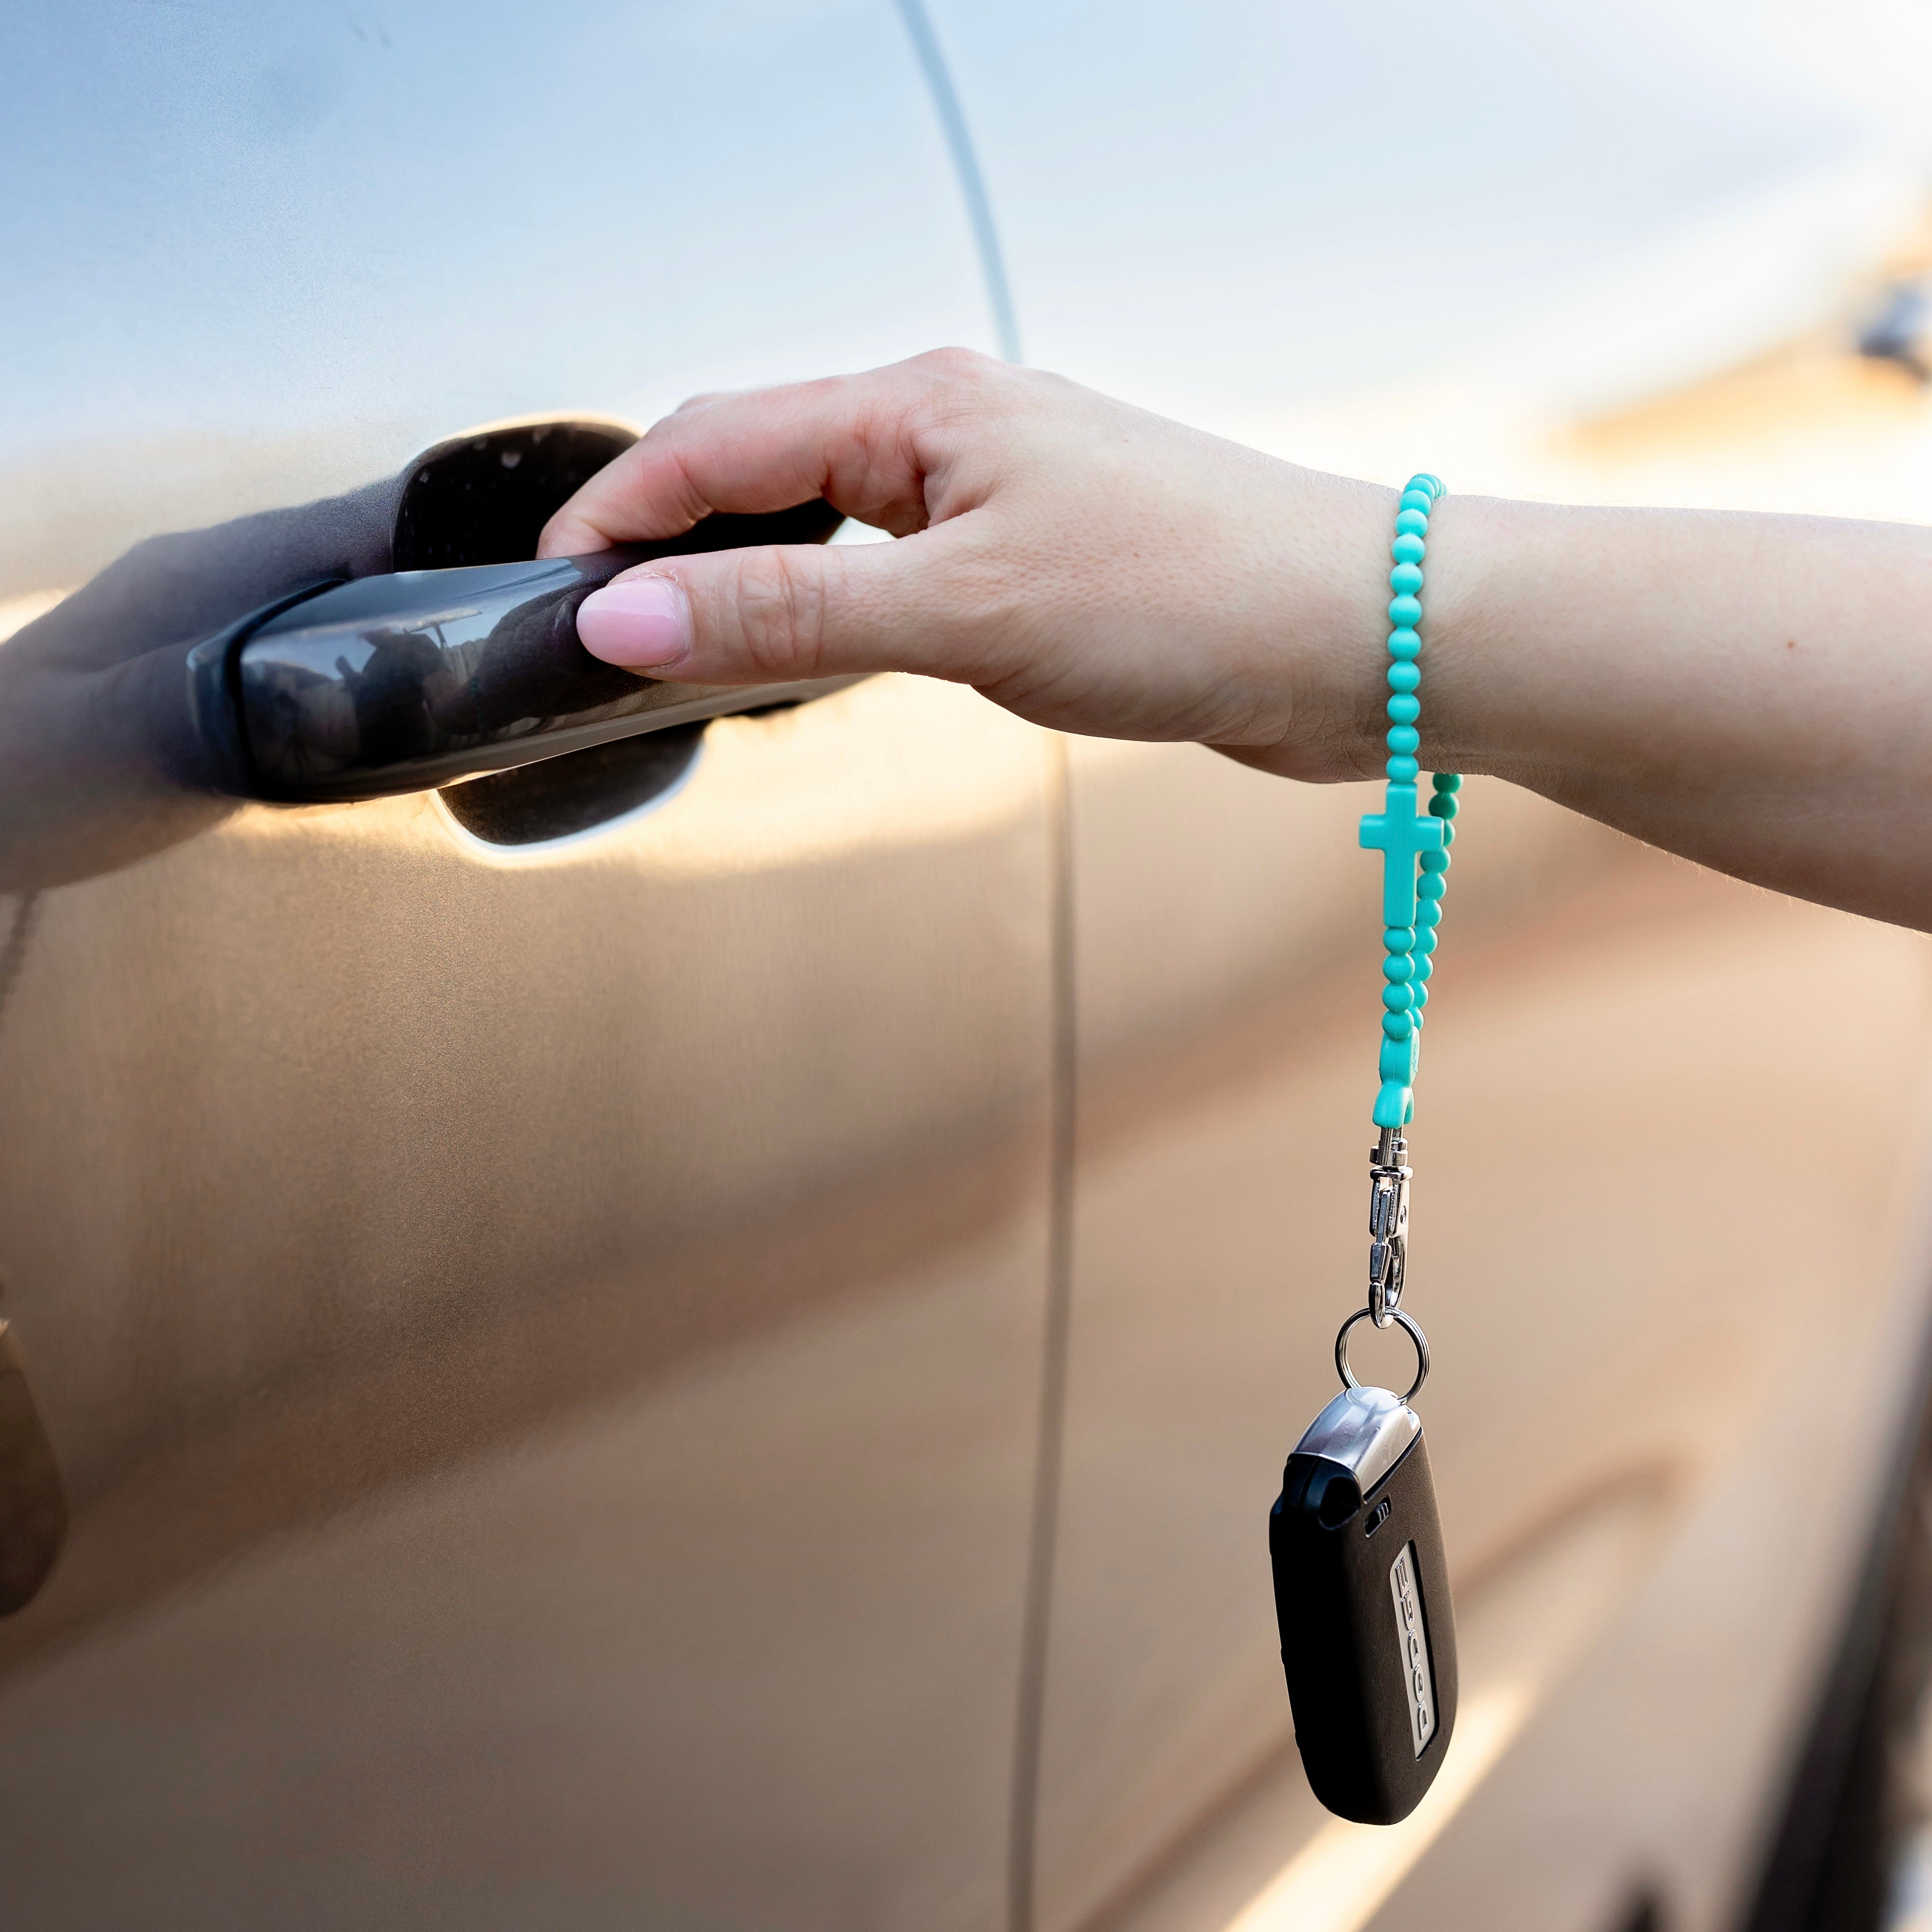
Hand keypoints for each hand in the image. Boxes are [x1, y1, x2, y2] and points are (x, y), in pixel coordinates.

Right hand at [538, 350, 1397, 783]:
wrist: (1355, 640)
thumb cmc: (1191, 596)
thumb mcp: (959, 610)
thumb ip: (787, 612)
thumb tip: (626, 617)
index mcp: (922, 404)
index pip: (715, 440)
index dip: (618, 511)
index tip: (549, 586)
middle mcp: (954, 431)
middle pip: (762, 462)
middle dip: (672, 534)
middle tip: (605, 624)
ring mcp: (997, 493)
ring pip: (829, 519)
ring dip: (753, 571)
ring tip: (690, 643)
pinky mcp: (1037, 560)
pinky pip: (895, 568)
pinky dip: (834, 605)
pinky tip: (821, 651)